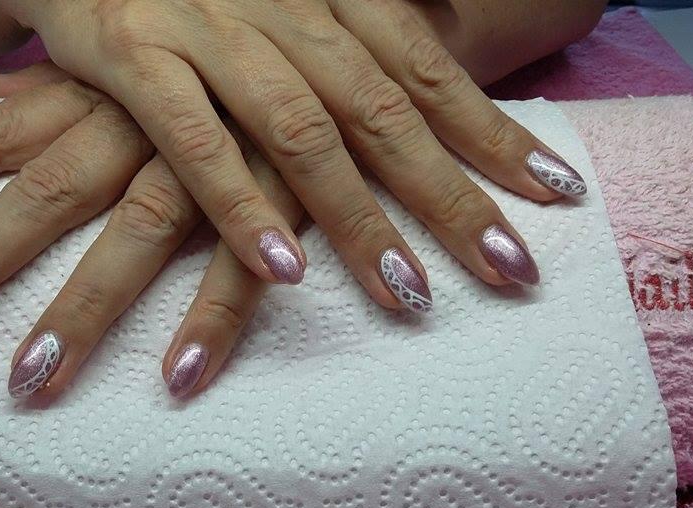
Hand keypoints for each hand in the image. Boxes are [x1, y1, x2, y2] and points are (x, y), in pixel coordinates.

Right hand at [0, 0, 586, 305]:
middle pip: (386, 110)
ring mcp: (210, 27)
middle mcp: (283, 5)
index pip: (429, 68)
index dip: (496, 132)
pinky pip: (196, 141)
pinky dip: (240, 205)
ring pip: (302, 131)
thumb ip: (362, 19)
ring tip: (410, 294)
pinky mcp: (134, 53)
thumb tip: (448, 34)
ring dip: (358, 218)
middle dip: (453, 195)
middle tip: (512, 269)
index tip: (558, 195)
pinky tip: (283, 270)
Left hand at [0, 62, 299, 398]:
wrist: (334, 33)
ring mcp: (205, 161)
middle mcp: (136, 124)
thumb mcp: (120, 63)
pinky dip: (212, 318)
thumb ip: (45, 87)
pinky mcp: (277, 196)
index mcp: (95, 92)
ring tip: (28, 382)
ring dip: (80, 311)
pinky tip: (179, 375)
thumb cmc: (214, 52)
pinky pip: (240, 266)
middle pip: (37, 197)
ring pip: (133, 236)